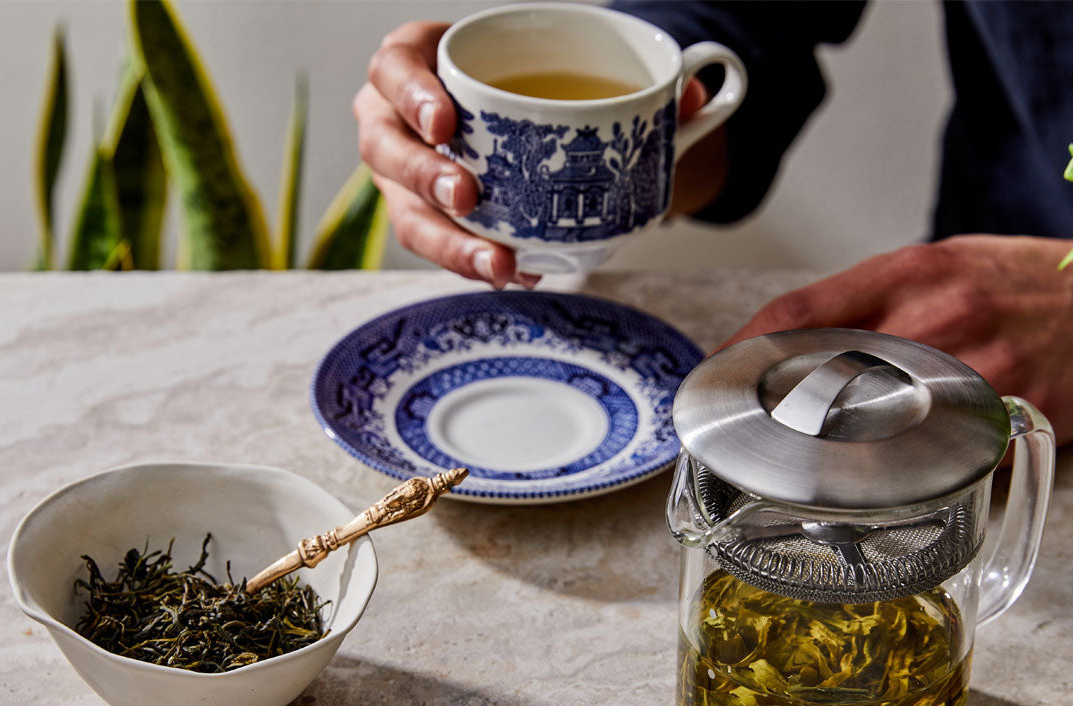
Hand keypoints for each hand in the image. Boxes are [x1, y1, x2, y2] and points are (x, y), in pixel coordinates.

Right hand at [355, 21, 714, 286]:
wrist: (519, 122)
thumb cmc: (524, 84)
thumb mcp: (557, 67)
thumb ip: (619, 77)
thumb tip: (687, 95)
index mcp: (416, 65)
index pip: (393, 70)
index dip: (411, 95)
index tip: (447, 121)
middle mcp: (396, 123)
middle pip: (385, 150)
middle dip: (423, 176)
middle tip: (468, 195)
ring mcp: (405, 178)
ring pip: (407, 214)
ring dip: (448, 243)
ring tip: (497, 262)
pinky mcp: (427, 220)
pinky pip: (441, 247)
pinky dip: (477, 262)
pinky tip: (516, 272)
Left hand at [723, 235, 1072, 446]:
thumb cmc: (1023, 283)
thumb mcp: (940, 264)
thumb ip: (870, 299)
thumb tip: (795, 339)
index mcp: (910, 271)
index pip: (799, 312)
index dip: (741, 350)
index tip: (714, 377)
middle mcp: (934, 316)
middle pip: (820, 373)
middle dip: (768, 409)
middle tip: (736, 433)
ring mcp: (969, 370)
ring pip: (867, 422)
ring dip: (816, 448)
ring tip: (785, 464)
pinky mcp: (1003, 417)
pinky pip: (927, 454)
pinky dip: (886, 471)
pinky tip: (864, 481)